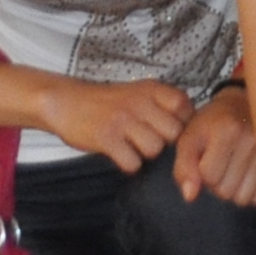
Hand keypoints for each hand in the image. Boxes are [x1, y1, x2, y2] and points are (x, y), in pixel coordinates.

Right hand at [39, 75, 192, 175]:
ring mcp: (123, 120)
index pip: (184, 107)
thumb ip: (161, 105)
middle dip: (166, 143)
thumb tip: (189, 129)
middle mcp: (139, 102)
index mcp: (150, 89)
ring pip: (155, 149)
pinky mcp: (107, 139)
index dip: (183, 123)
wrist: (66, 101)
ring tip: (133, 148)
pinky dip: (129, 164)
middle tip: (151, 143)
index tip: (170, 130)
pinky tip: (121, 155)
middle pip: (174, 133)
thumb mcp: (137, 92)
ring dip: (146, 154)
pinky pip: (132, 162)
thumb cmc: (108, 102)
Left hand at [164, 91, 255, 205]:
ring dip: (233, 189)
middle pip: (225, 191)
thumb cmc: (213, 124)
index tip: (207, 156)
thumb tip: (190, 196)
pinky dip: (250, 191)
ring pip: (242, 198)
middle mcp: (253, 140)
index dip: (202, 171)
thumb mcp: (190, 138)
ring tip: (233, 167)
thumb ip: (184, 167)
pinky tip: (247, 173)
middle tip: (221, 161)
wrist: (244, 106)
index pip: (208, 176)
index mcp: (228, 129)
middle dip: (217, 182)